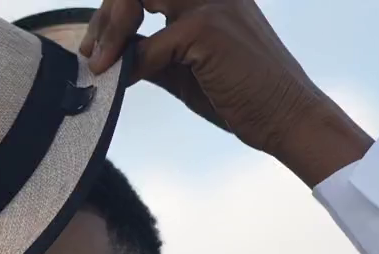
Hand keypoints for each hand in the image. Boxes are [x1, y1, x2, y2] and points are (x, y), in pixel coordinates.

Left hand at [80, 0, 372, 186]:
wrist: (287, 118)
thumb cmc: (239, 95)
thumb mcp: (182, 67)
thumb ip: (149, 52)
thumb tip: (107, 54)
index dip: (113, 9)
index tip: (96, 45)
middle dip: (106, 14)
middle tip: (91, 53)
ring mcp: (211, 2)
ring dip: (110, 26)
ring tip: (99, 61)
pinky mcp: (208, 29)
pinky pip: (150, 44)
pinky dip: (131, 66)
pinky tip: (123, 83)